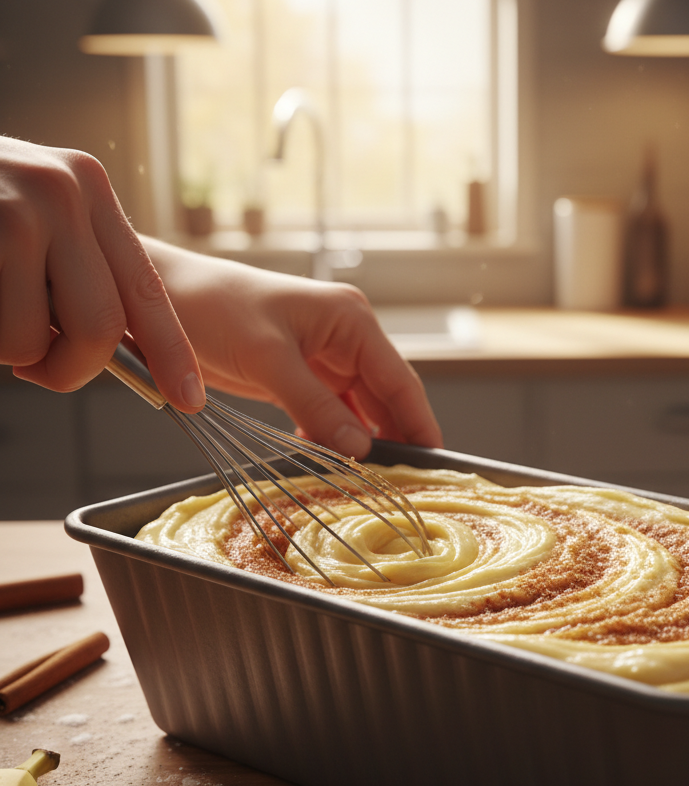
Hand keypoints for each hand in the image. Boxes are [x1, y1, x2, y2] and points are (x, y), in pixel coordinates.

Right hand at [0, 137, 204, 410]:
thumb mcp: (30, 222)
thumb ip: (75, 274)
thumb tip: (124, 353)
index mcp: (89, 190)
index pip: (146, 290)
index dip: (171, 353)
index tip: (188, 398)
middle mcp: (65, 190)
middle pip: (103, 329)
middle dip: (70, 369)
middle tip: (37, 369)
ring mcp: (16, 206)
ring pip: (35, 339)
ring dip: (6, 350)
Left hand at [144, 238, 442, 457]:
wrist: (157, 300)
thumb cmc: (211, 309)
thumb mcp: (267, 358)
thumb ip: (315, 404)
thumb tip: (359, 448)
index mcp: (351, 320)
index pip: (399, 380)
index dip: (420, 422)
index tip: (435, 464)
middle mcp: (345, 339)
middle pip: (384, 399)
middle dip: (392, 439)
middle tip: (403, 486)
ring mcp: (322, 360)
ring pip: (357, 412)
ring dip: (360, 445)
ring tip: (370, 484)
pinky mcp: (298, 378)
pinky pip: (328, 416)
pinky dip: (329, 441)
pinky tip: (329, 466)